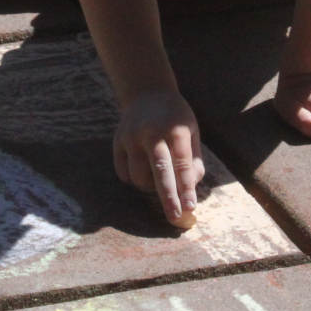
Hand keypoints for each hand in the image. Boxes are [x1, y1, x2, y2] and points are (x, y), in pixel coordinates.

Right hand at [113, 91, 204, 224]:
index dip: (186, 188)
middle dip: (168, 197)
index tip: (190, 207)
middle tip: (175, 217)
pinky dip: (134, 180)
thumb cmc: (175, 118)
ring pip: (139, 176)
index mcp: (176, 129)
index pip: (182, 164)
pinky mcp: (117, 142)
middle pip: (160, 171)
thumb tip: (190, 189)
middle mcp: (152, 132)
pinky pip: (124, 173)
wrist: (147, 93)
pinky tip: (143, 171)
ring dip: (151, 187)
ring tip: (159, 180)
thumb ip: (193, 160)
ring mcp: (131, 137)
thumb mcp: (192, 131)